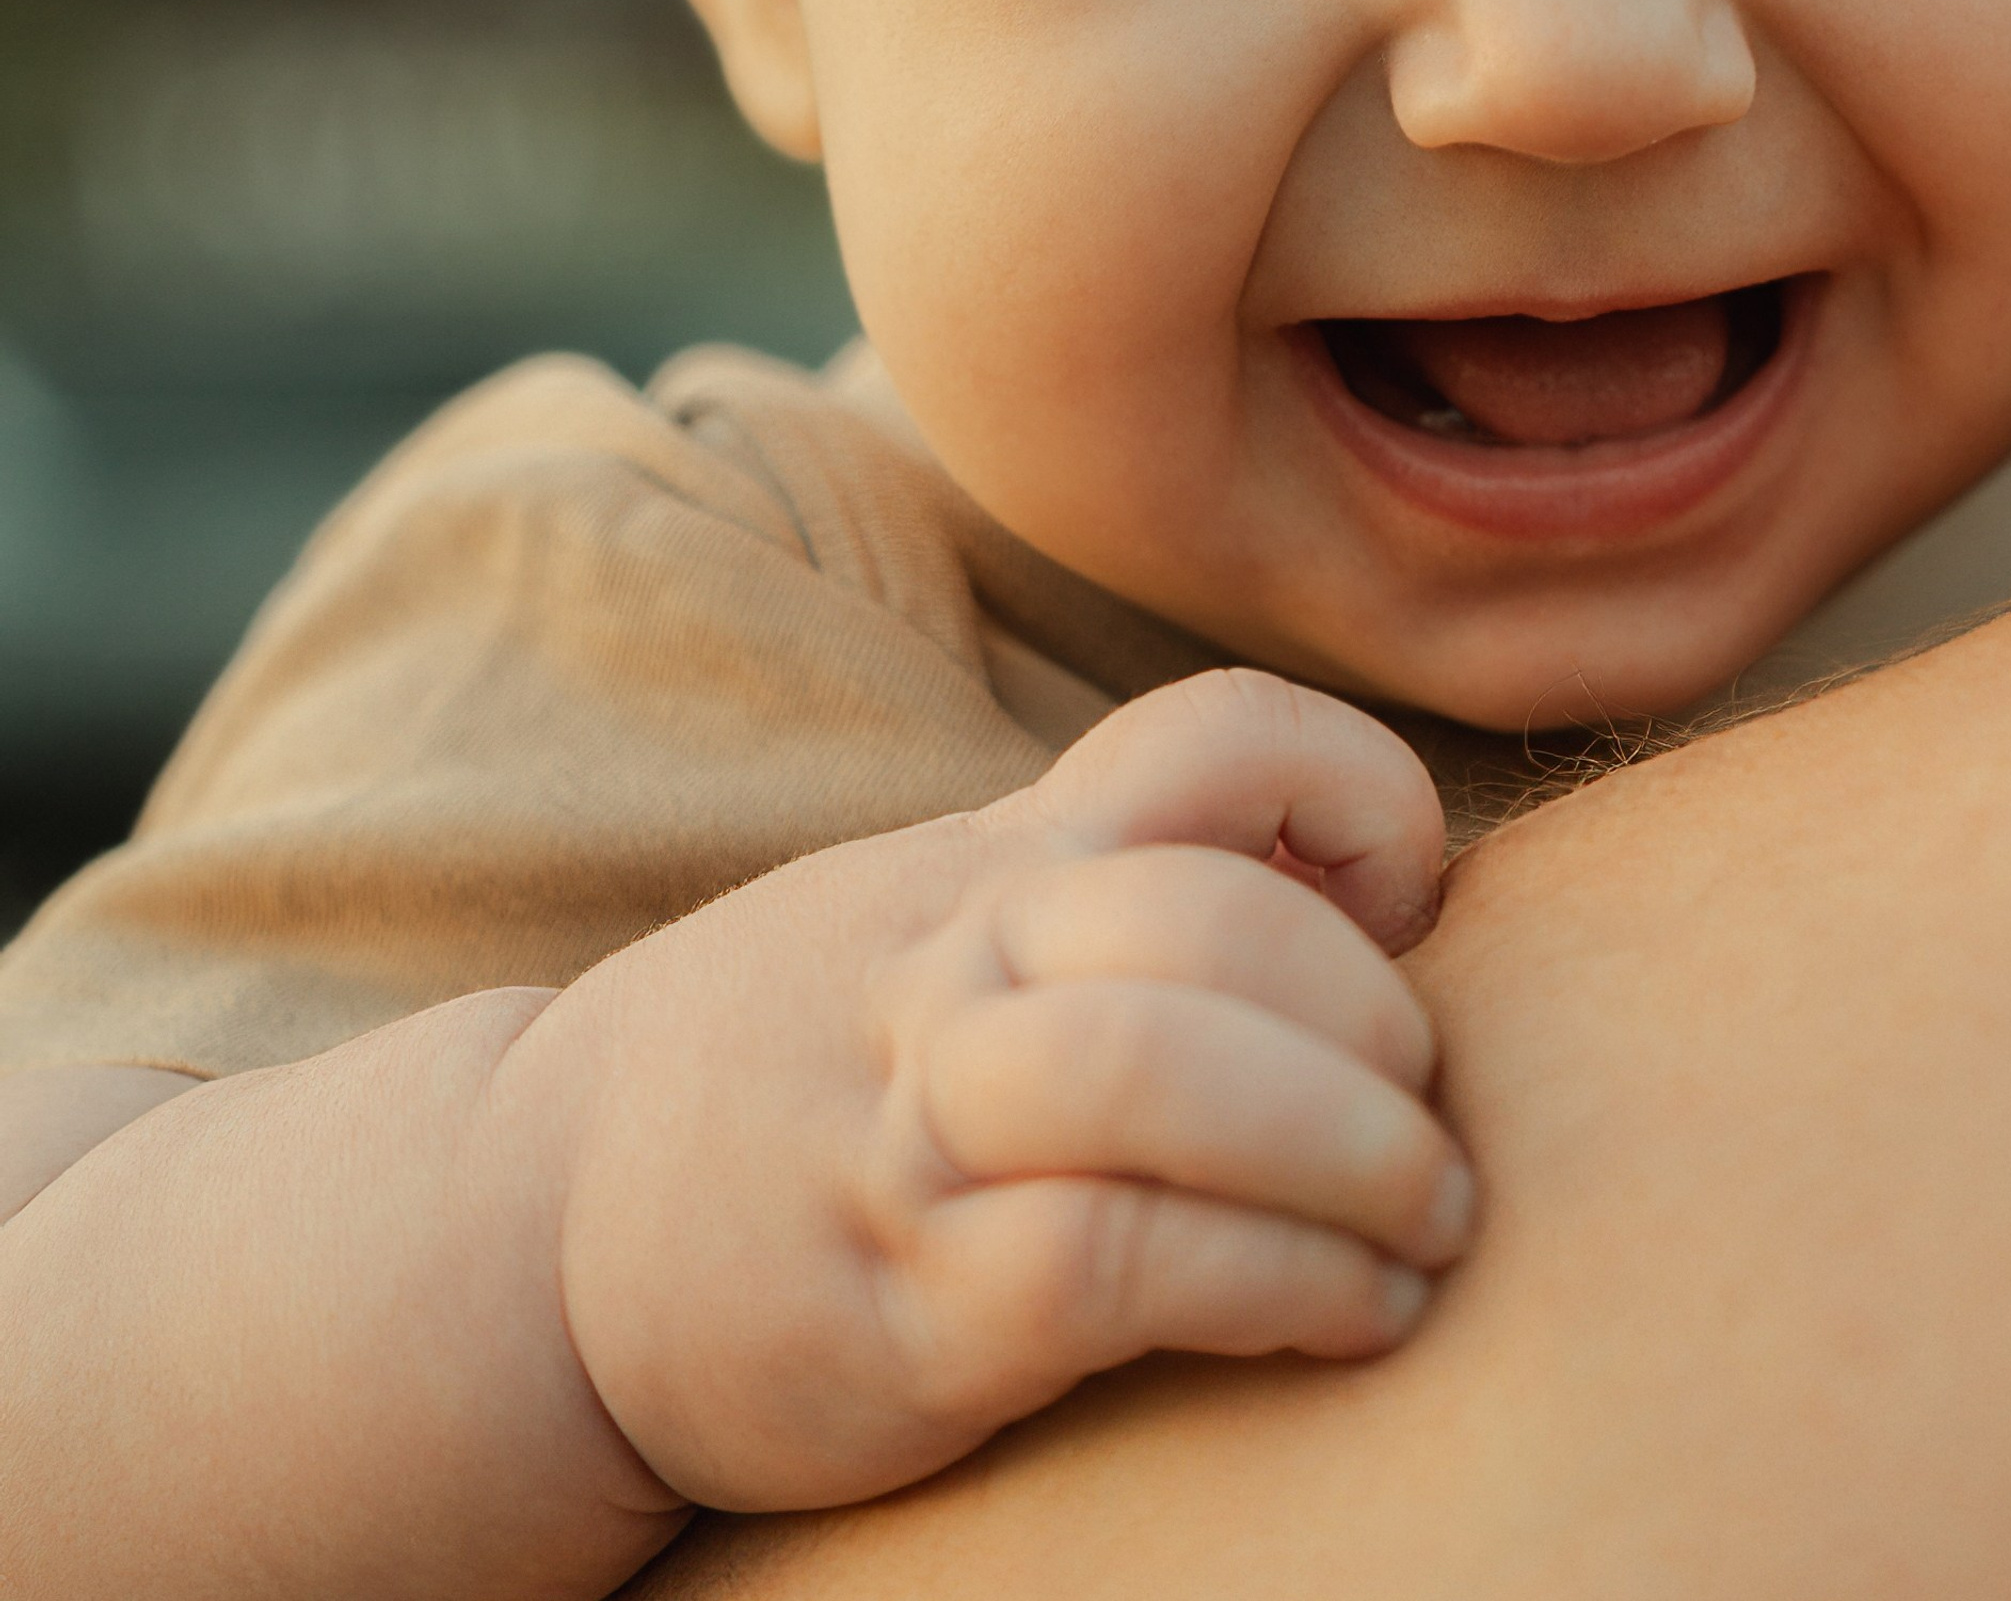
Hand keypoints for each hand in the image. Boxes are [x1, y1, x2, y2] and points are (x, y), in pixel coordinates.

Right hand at [507, 670, 1469, 1514]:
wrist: (536, 1232)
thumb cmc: (811, 1061)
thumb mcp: (945, 916)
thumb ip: (1122, 890)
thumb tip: (1379, 913)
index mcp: (995, 858)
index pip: (1210, 734)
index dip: (1358, 788)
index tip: (1414, 900)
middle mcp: (957, 960)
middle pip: (1214, 916)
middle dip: (1375, 1021)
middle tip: (1435, 1120)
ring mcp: (915, 1129)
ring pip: (1163, 1070)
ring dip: (1349, 1153)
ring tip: (1428, 1225)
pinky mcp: (898, 1308)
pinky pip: (1113, 1256)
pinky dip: (1274, 1282)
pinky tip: (1350, 1315)